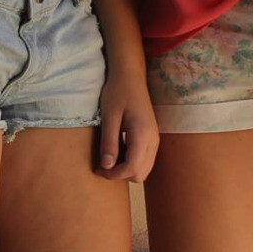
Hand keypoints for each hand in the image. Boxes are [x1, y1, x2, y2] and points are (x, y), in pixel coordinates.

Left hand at [97, 64, 158, 181]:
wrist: (131, 77)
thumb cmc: (117, 93)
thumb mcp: (109, 117)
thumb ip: (109, 143)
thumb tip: (106, 167)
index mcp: (143, 135)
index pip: (132, 168)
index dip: (113, 175)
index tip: (97, 169)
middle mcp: (153, 140)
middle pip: (140, 174)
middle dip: (120, 174)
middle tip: (102, 165)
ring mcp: (155, 140)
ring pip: (144, 170)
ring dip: (126, 169)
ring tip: (109, 157)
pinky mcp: (152, 138)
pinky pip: (144, 160)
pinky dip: (131, 162)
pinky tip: (118, 150)